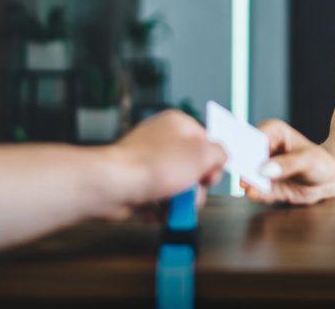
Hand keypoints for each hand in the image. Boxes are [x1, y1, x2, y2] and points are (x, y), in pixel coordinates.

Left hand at [103, 110, 226, 219]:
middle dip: (195, 188)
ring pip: (177, 187)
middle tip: (190, 193)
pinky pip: (158, 199)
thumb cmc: (153, 166)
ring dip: (180, 202)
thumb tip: (221, 157)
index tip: (209, 176)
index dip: (212, 163)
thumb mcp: (203, 155)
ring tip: (172, 205)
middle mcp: (162, 140)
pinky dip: (160, 208)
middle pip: (193, 168)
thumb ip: (220, 153)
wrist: (113, 186)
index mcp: (178, 125)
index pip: (207, 143)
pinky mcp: (136, 183)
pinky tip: (157, 210)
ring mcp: (147, 162)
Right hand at [242, 119, 334, 204]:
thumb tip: (265, 170)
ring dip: (247, 182)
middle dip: (244, 165)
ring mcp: (262, 168)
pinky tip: (255, 194)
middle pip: (247, 156)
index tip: (246, 156)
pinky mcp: (264, 186)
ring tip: (248, 187)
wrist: (328, 180)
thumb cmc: (320, 162)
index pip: (254, 136)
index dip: (247, 146)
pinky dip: (256, 193)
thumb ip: (288, 164)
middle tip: (242, 173)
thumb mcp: (309, 160)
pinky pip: (257, 190)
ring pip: (249, 175)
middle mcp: (263, 149)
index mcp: (273, 131)